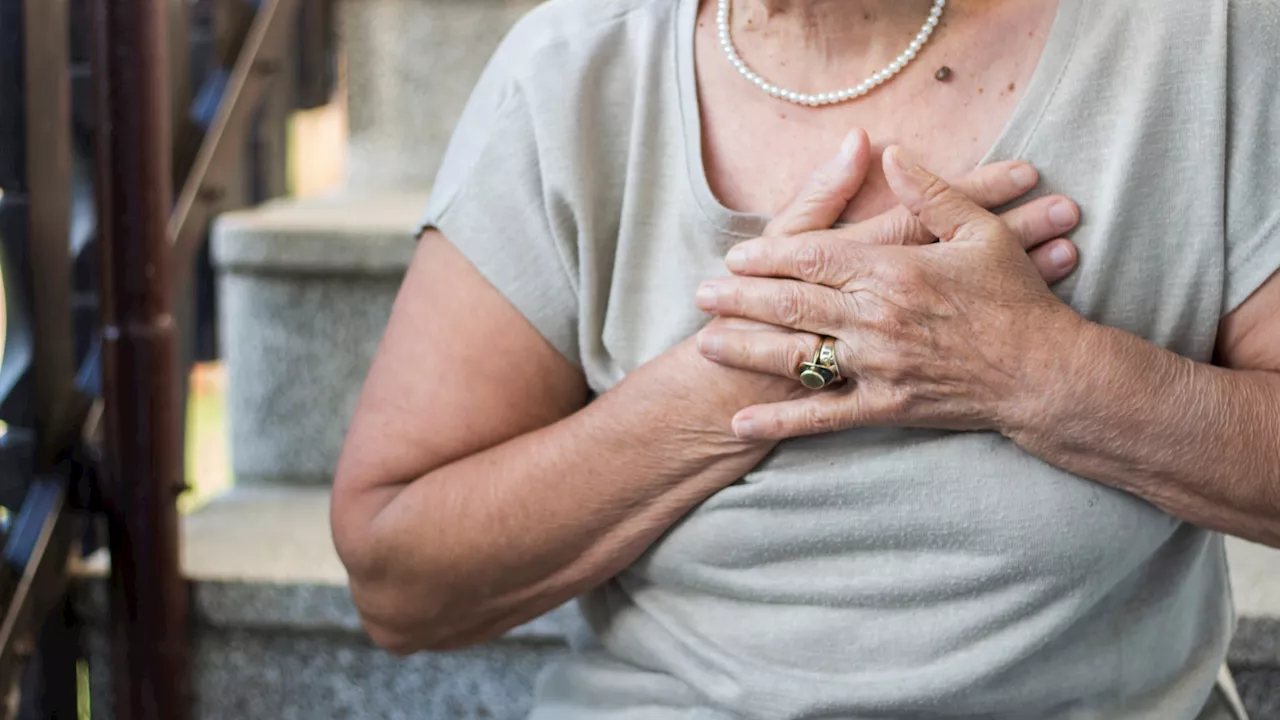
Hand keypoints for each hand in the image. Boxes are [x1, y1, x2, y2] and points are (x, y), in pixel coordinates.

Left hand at [693, 145, 1083, 439]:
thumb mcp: (980, 232)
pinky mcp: (885, 407)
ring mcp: (877, 366)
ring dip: (745, 350)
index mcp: (893, 271)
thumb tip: (888, 153)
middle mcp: (876, 318)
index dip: (768, 257)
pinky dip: (779, 422)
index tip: (735, 257)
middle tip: (700, 295)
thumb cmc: (1016, 299)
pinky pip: (822, 418)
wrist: (1046, 374)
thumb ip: (929, 192)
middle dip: (739, 299)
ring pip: (796, 356)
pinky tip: (740, 424)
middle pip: (791, 304)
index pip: (813, 257)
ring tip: (703, 345)